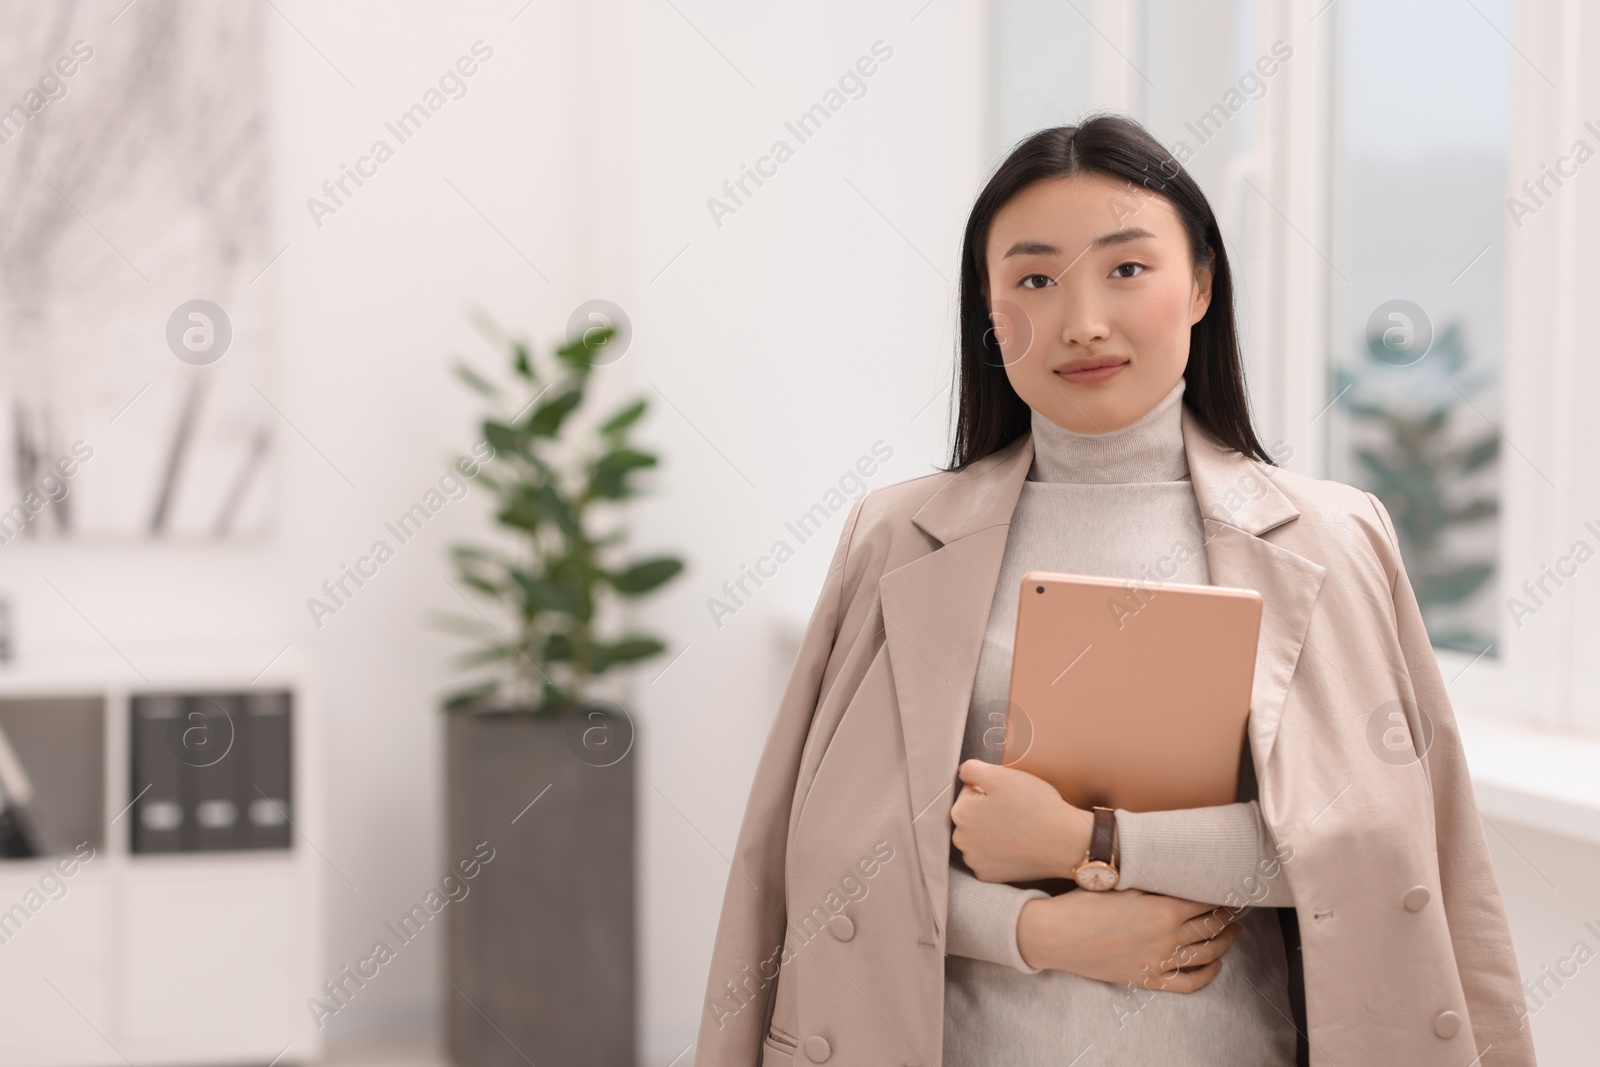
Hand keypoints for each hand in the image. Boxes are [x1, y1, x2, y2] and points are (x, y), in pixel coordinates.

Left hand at [951, 759, 1092, 882]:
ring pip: (979, 838)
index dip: (990, 790)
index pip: (969, 792)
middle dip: (987, 812)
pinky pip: (988, 859)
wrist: (1065, 842)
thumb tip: (962, 773)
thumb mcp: (1002, 776)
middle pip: (971, 817)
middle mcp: (960, 840)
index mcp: (960, 813)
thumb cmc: (1035, 806)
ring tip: (1017, 829)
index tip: (1009, 796)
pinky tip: (1015, 847)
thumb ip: (972, 769)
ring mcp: (975, 861)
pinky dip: (999, 853)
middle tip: (1015, 812)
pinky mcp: (989, 876)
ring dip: (992, 833)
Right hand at [1016, 889, 1243, 991]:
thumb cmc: (1085, 903)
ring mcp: (1160, 961)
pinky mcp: (1148, 978)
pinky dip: (1207, 975)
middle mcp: (1168, 936)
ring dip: (1225, 942)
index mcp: (1164, 908)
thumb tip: (1178, 876)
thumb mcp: (1123, 884)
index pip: (1205, 900)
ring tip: (1233, 932)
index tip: (1228, 888)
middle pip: (1212, 926)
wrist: (1058, 934)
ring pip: (1207, 953)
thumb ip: (1155, 883)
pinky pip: (1188, 983)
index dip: (1220, 894)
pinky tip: (1215, 964)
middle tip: (1235, 908)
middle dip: (1228, 916)